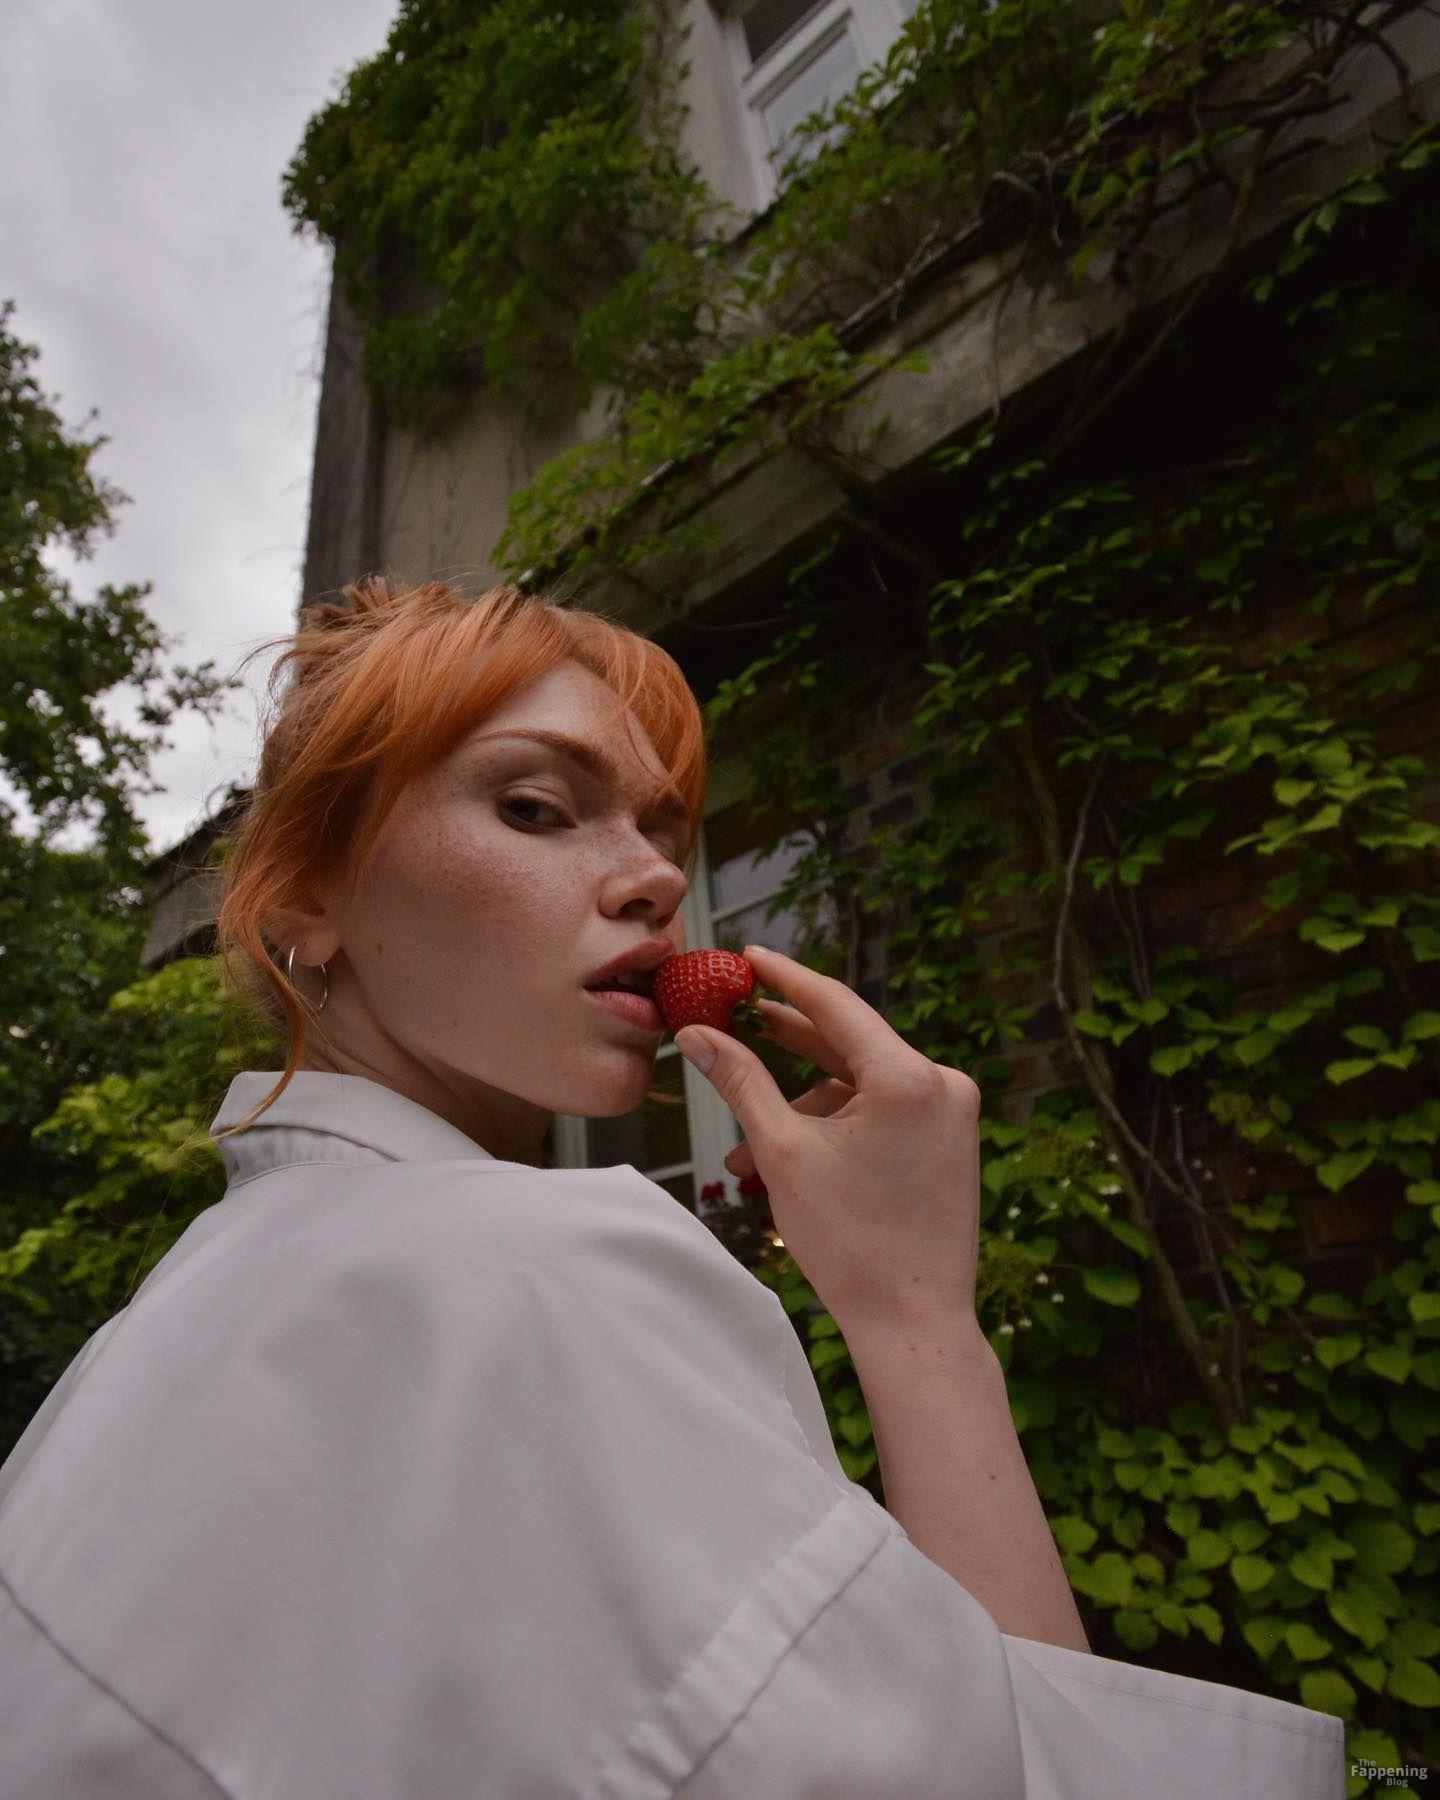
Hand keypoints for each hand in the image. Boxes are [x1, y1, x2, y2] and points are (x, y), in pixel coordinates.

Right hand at [675, 944, 981, 1341]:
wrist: (913, 1323)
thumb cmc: (851, 1244)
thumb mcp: (782, 1153)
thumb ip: (741, 1082)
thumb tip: (696, 1034)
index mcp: (909, 1078)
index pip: (835, 1004)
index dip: (783, 978)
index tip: (746, 956)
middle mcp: (942, 1083)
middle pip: (848, 1042)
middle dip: (784, 1042)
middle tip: (733, 1018)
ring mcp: (952, 1112)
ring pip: (860, 1083)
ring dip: (802, 1105)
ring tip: (747, 1154)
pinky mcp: (951, 1139)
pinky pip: (883, 1109)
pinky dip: (837, 1124)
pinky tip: (790, 1160)